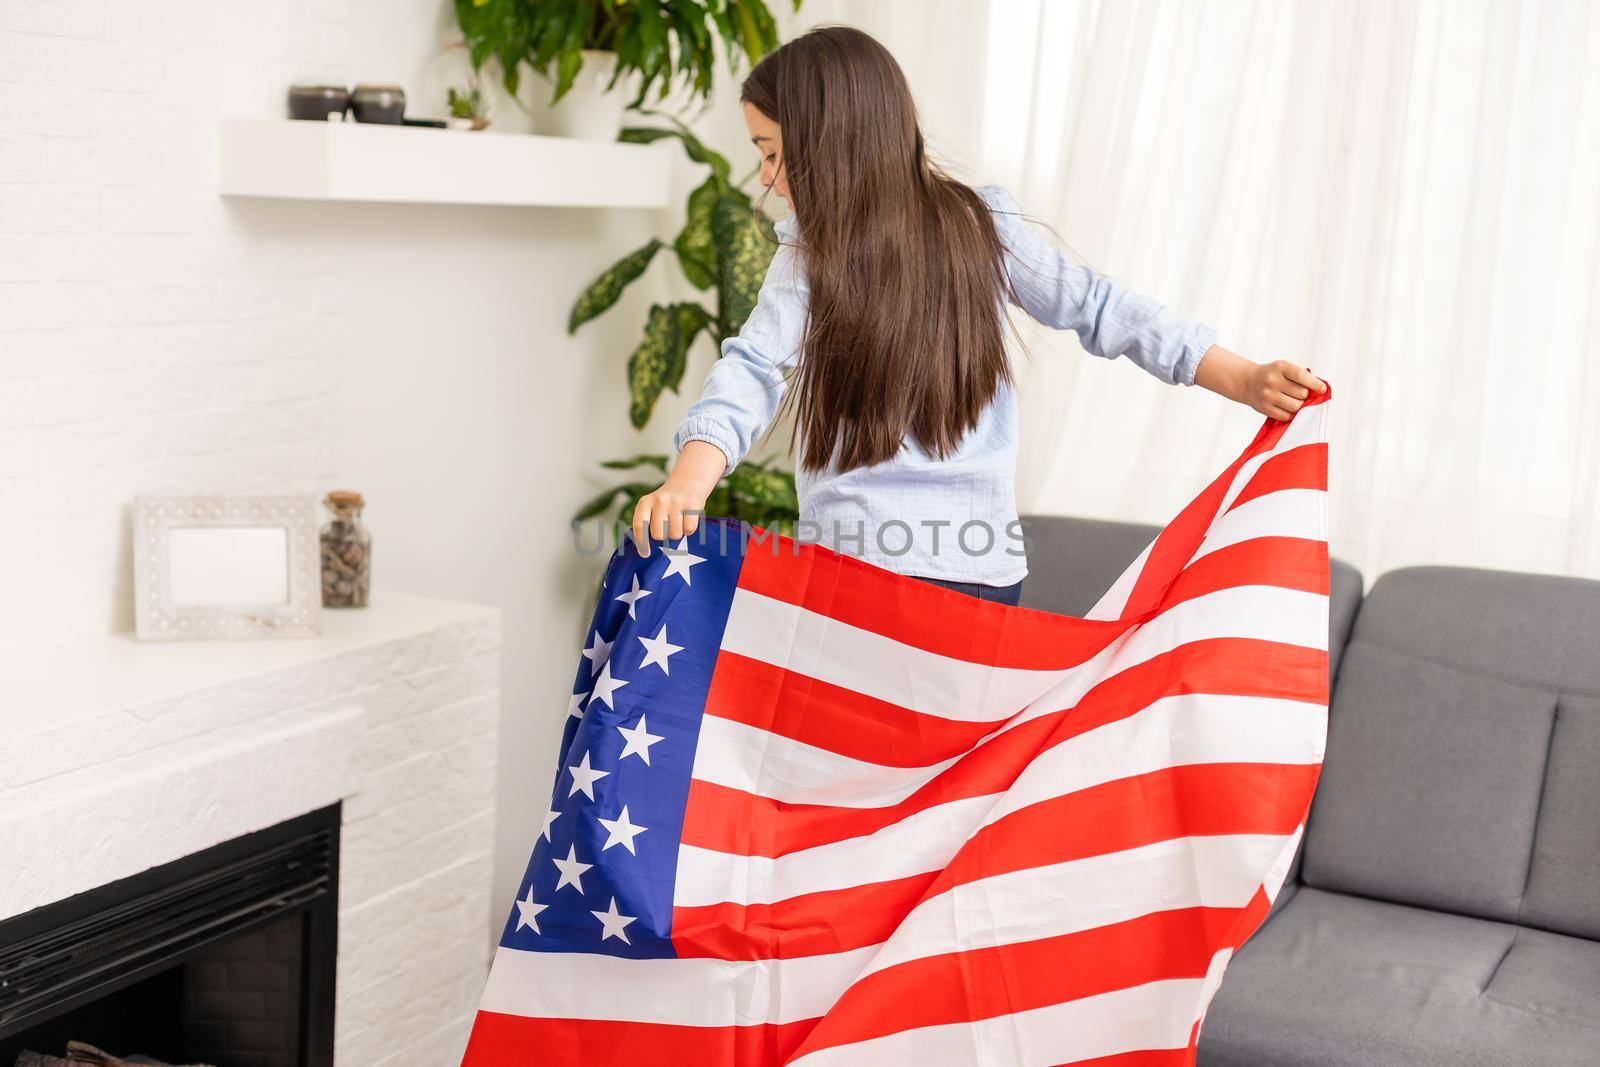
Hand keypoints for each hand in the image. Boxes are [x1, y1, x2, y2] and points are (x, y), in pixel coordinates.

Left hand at [629, 440, 726, 555]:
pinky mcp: (692, 504)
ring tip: (678, 522)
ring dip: (677, 533)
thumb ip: (647, 524)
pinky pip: (689, 530)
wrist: (687, 482)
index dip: (641, 543)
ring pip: (675, 534)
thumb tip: (646, 550)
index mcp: (645, 502)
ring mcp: (676, 502)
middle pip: (658, 535)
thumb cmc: (666, 503)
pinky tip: (687, 520)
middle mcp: (659, 500)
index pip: (639, 526)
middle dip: (663, 536)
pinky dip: (689, 529)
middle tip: (667, 527)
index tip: (645, 554)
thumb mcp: (651, 507)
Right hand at [1240, 359, 1326, 420]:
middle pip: (1302, 394)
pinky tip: (1287, 407)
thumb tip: (1319, 392)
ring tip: (1294, 400)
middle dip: (1305, 395)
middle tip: (1300, 393)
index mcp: (1280, 367)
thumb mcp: (1284, 368)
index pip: (1302, 376)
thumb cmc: (1273, 375)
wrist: (1248, 382)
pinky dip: (1291, 414)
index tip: (1322, 389)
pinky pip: (1287, 416)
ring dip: (1299, 405)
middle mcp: (1272, 380)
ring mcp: (1267, 395)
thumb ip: (1301, 377)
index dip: (1316, 384)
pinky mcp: (1264, 408)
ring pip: (1296, 406)